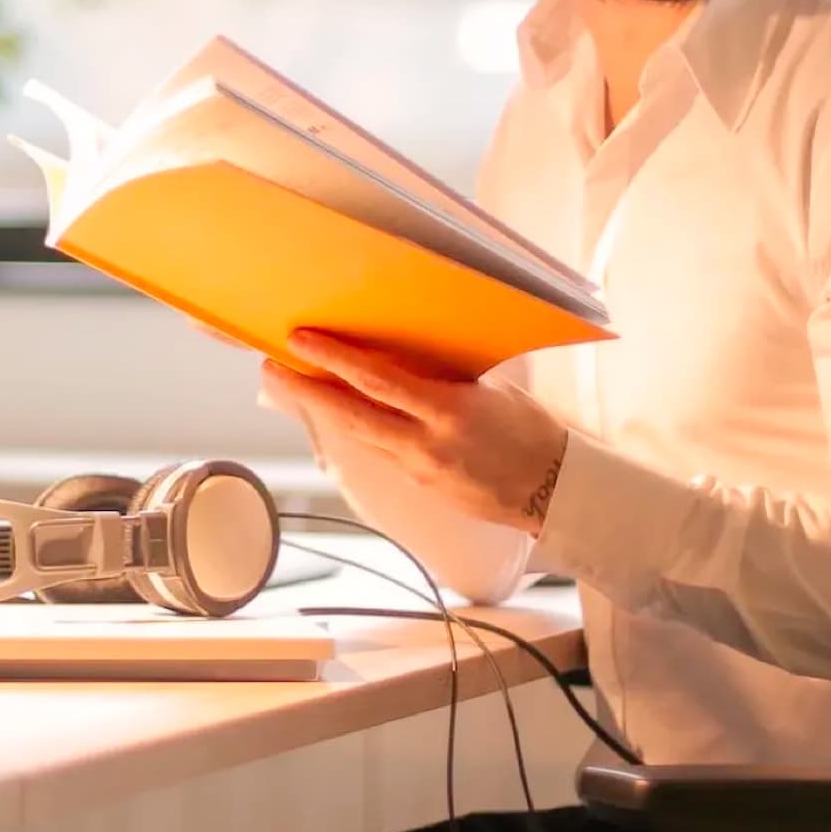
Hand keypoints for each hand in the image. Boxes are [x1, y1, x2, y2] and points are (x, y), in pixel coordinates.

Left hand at [260, 329, 568, 532]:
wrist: (554, 490)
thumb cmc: (533, 432)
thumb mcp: (491, 391)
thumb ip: (446, 377)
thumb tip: (407, 356)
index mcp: (448, 411)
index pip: (377, 380)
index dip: (334, 359)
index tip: (303, 340)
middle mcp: (426, 443)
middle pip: (351, 415)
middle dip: (308, 390)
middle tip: (275, 367)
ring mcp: (419, 470)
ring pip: (359, 436)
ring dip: (325, 412)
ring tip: (298, 386)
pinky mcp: (420, 486)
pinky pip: (381, 452)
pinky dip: (358, 430)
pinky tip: (344, 415)